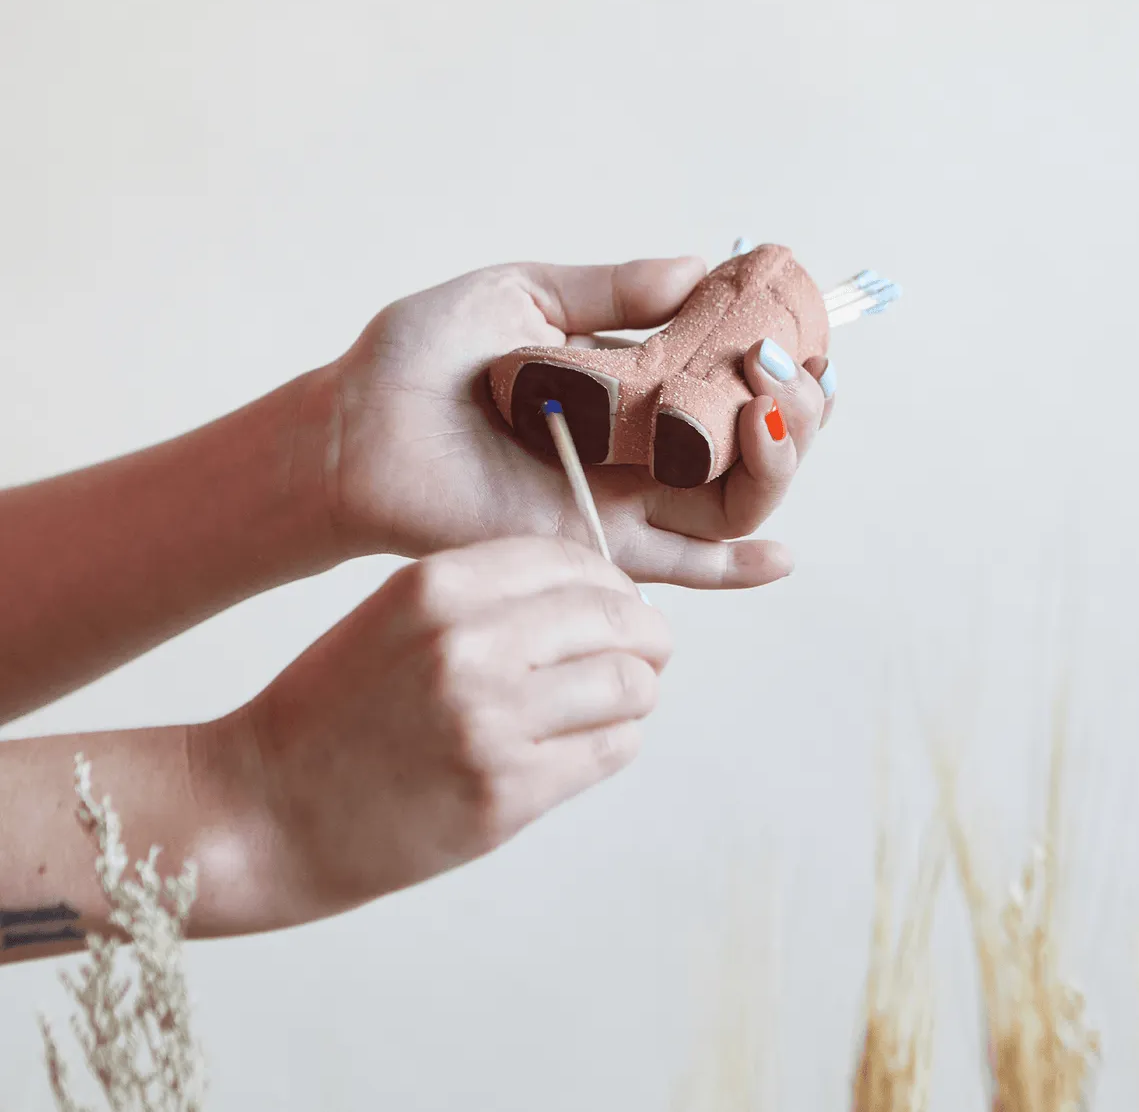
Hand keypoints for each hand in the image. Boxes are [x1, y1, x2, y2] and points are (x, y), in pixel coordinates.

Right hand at [218, 536, 670, 921]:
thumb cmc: (332, 709)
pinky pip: (612, 749)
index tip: (618, 606)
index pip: (575, 560)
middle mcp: (469, 644)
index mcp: (437, 586)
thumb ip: (490, 596)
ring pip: (629, 685)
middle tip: (646, 655)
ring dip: (636, 693)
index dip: (612, 584)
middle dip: (646, 637)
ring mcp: (491, 722)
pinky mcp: (506, 794)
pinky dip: (615, 741)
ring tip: (616, 704)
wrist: (262, 809)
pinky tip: (587, 743)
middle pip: (617, 619)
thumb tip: (600, 598)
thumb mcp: (398, 616)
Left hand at [317, 256, 831, 587]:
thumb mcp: (521, 296)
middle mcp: (634, 443)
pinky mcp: (593, 540)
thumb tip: (699, 265)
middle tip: (792, 370)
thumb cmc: (420, 360)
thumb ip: (609, 291)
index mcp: (623, 382)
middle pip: (746, 441)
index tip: (801, 324)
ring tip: (780, 414)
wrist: (354, 430)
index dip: (773, 354)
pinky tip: (781, 558)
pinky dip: (732, 567)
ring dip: (777, 463)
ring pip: (730, 499)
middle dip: (794, 409)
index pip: (723, 374)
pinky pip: (677, 564)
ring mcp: (619, 494)